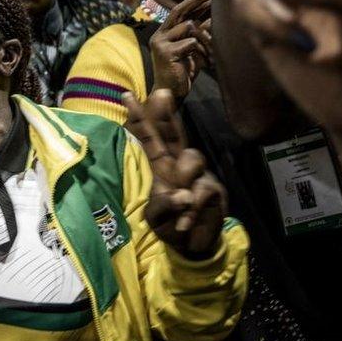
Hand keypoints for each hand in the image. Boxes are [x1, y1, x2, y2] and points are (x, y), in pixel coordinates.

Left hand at [123, 90, 225, 258]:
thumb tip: (184, 195)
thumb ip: (162, 205)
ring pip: (191, 159)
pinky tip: (184, 223)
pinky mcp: (214, 190)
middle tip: (160, 93)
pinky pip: (201, 191)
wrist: (193, 247)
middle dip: (165, 114)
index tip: (127, 95)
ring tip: (178, 205)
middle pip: (173, 134)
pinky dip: (190, 211)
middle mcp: (180, 165)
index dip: (139, 117)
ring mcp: (199, 175)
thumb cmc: (170, 225)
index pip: (149, 138)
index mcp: (160, 166)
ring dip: (182, 179)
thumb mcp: (156, 217)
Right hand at [148, 0, 211, 97]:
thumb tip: (213, 15)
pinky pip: (190, 42)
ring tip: (209, 52)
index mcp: (164, 32)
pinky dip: (199, 49)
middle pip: (179, 10)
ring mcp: (160, 43)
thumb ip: (199, 33)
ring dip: (204, 37)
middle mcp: (159, 35)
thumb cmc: (184, 70)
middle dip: (197, 0)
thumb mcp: (193, 48)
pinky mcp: (165, 52)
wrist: (172, 92)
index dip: (194, 0)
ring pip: (189, 26)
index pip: (179, 11)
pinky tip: (201, 61)